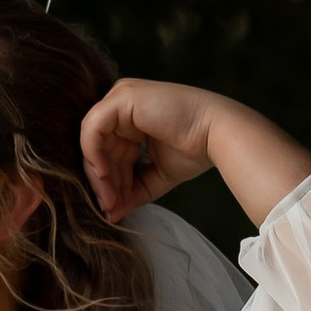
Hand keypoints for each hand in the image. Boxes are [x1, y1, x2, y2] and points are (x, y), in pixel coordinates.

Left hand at [82, 81, 310, 229]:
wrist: (218, 135)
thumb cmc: (195, 150)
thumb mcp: (155, 174)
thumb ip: (132, 189)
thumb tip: (111, 212)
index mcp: (131, 117)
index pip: (108, 151)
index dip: (108, 182)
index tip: (114, 208)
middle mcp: (123, 104)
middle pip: (99, 149)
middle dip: (103, 183)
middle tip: (110, 209)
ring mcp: (121, 97)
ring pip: (92, 142)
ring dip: (99, 177)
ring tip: (111, 202)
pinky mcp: (121, 98)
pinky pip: (92, 130)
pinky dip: (95, 157)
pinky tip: (106, 178)